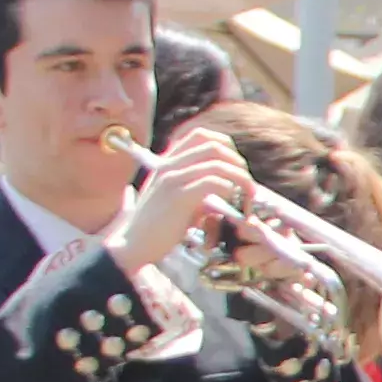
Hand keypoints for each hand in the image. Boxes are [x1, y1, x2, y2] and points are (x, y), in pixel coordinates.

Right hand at [117, 145, 251, 277]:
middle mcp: (169, 165)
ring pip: (217, 163)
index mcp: (168, 162)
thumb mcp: (179, 200)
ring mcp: (172, 179)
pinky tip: (230, 203)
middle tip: (248, 185)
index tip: (236, 167)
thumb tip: (230, 186)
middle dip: (238, 163)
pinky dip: (229, 190)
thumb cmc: (159, 227)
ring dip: (240, 178)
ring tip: (247, 197)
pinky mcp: (177, 197)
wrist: (133, 245)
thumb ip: (198, 188)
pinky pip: (212, 182)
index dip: (226, 146)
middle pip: (214, 145)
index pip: (201, 136)